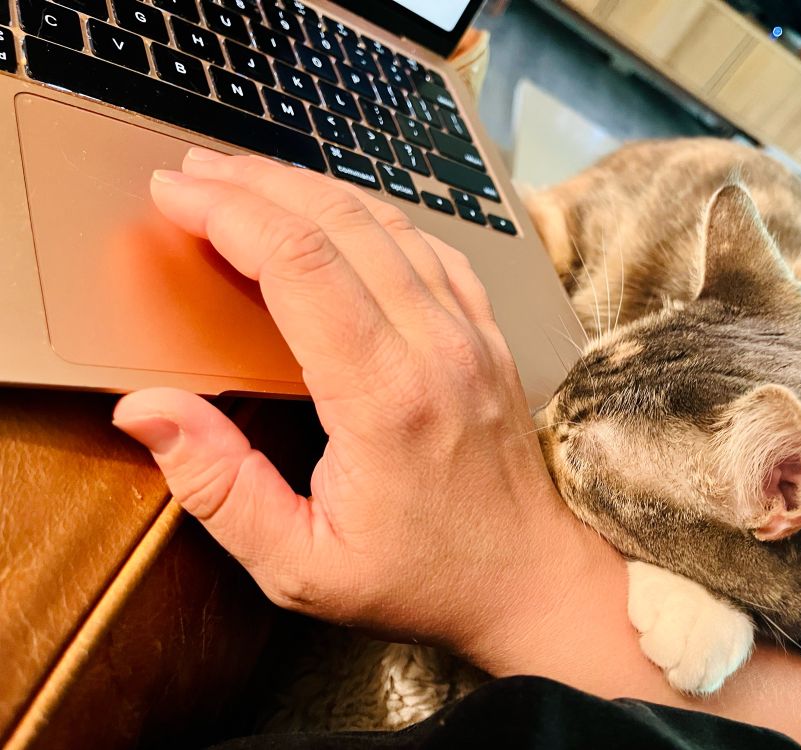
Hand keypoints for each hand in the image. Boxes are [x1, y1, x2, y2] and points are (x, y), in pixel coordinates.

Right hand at [113, 148, 603, 655]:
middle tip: (194, 173)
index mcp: (385, 397)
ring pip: (387, 222)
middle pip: (340, 220)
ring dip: (310, 189)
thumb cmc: (423, 579)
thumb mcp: (302, 568)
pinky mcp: (486, 334)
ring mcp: (470, 332)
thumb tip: (148, 410)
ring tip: (247, 182)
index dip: (228, 214)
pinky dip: (372, 216)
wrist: (530, 578)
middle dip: (256, 183)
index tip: (174, 195)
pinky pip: (429, 247)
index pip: (299, 262)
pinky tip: (339, 215)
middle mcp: (436, 346)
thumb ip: (220, 489)